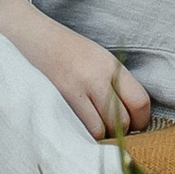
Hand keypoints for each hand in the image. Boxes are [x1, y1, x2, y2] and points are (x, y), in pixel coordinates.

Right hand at [21, 16, 153, 141]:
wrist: (33, 37)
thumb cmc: (68, 52)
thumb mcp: (99, 60)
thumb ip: (116, 84)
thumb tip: (133, 118)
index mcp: (111, 66)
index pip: (140, 101)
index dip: (142, 120)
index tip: (135, 125)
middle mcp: (97, 76)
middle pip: (123, 120)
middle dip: (121, 132)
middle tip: (113, 131)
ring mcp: (77, 89)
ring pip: (102, 129)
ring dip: (101, 136)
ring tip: (95, 129)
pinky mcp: (58, 100)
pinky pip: (80, 129)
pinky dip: (84, 136)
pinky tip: (80, 128)